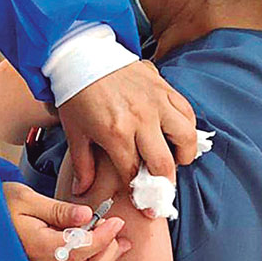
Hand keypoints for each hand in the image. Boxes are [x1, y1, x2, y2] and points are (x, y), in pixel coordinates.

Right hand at [3, 182, 130, 260]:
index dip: (104, 236)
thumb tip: (88, 215)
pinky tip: (99, 240)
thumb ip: (58, 209)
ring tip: (116, 238)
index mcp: (41, 245)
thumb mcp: (26, 198)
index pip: (82, 249)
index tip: (115, 219)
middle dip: (110, 252)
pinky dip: (94, 258)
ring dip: (105, 258)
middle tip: (117, 228)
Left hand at [59, 60, 197, 196]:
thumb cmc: (75, 93)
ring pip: (185, 137)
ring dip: (183, 155)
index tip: (144, 206)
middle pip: (163, 163)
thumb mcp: (74, 130)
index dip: (138, 193)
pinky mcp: (163, 87)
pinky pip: (186, 111)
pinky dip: (188, 127)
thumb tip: (82, 191)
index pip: (132, 173)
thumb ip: (83, 164)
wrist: (81, 54)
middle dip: (163, 185)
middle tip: (161, 194)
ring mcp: (155, 102)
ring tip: (175, 161)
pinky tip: (179, 136)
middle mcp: (140, 119)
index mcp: (115, 132)